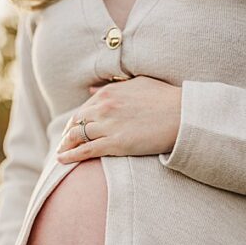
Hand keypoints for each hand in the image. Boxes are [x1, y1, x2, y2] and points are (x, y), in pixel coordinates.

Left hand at [56, 76, 181, 163]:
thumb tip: (92, 90)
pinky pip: (86, 151)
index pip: (84, 108)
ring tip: (61, 153)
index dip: (78, 120)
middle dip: (68, 133)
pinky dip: (71, 156)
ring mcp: (108, 126)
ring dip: (66, 145)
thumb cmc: (166, 98)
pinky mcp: (116, 144)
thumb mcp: (137, 84)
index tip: (75, 128)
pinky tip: (63, 160)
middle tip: (65, 143)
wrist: (183, 115)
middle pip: (76, 122)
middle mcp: (103, 108)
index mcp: (108, 93)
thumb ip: (113, 87)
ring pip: (77, 136)